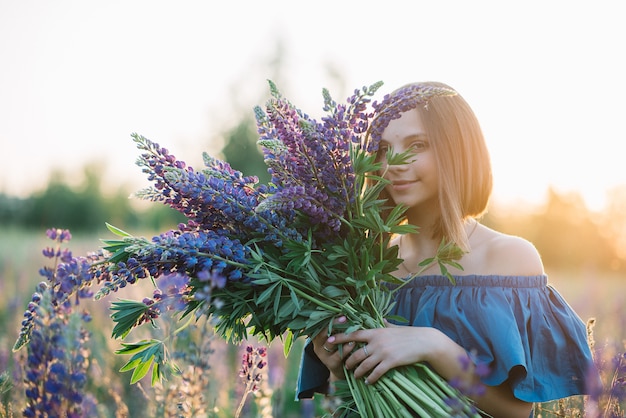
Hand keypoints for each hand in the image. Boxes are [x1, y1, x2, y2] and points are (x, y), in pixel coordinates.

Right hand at [311, 316, 356, 379]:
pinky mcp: (330, 363)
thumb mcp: (337, 337)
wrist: (342, 370)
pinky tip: (353, 343)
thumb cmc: (341, 348)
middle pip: (323, 332)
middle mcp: (317, 344)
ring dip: (340, 336)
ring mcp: (323, 354)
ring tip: (350, 330)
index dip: (328, 317)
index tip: (338, 310)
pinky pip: (338, 355)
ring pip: (329, 343)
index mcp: (318, 335)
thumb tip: (348, 310)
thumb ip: (339, 326)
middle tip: (344, 318)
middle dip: (333, 324)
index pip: (320, 323)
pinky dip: (346, 348)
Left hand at [327, 323, 449, 384]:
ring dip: (357, 372)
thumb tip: (380, 318)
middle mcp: (376, 342)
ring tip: (355, 376)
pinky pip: (376, 373)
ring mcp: (383, 352)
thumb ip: (384, 325)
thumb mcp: (394, 327)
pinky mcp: (390, 362)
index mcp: (376, 331)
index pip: (354, 334)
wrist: (423, 341)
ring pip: (363, 365)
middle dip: (348, 361)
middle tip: (345, 365)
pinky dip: (370, 378)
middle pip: (355, 353)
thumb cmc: (409, 334)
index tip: (329, 341)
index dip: (340, 338)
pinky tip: (368, 381)